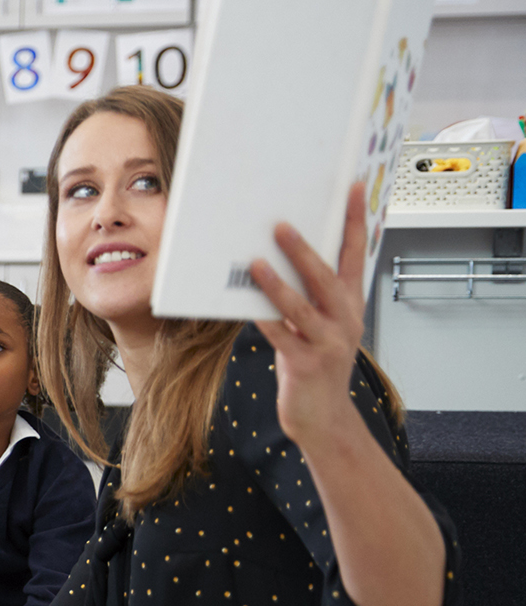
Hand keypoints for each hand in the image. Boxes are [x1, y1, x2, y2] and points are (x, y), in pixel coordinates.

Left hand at [248, 183, 368, 454]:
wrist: (322, 415)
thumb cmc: (316, 364)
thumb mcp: (319, 324)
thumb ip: (308, 294)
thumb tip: (279, 255)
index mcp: (350, 304)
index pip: (357, 255)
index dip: (355, 221)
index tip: (353, 189)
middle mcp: (345, 319)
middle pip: (328, 277)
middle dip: (305, 250)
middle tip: (282, 225)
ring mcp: (328, 342)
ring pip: (303, 307)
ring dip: (278, 283)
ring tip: (257, 262)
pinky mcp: (306, 363)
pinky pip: (282, 336)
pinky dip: (265, 320)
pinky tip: (248, 307)